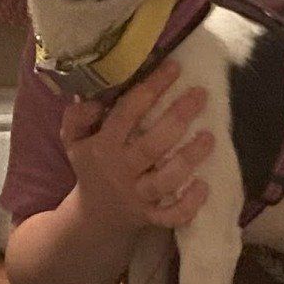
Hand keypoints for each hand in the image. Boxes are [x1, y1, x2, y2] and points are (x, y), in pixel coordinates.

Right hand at [60, 59, 212, 233]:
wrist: (93, 216)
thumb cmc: (91, 167)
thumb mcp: (73, 140)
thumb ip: (76, 116)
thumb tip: (95, 99)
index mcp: (103, 146)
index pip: (127, 113)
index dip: (151, 88)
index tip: (174, 67)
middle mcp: (121, 170)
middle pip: (151, 145)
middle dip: (177, 118)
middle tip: (200, 95)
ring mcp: (137, 195)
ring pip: (165, 180)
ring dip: (189, 158)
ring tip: (210, 137)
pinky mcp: (150, 216)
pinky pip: (171, 215)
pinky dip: (189, 204)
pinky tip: (204, 185)